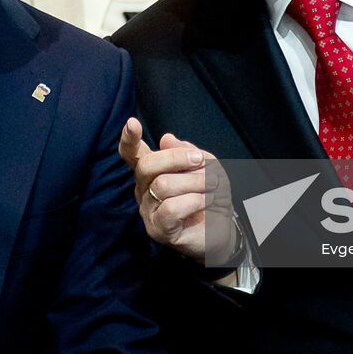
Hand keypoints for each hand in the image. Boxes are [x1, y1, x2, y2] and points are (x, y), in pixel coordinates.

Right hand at [119, 118, 239, 264]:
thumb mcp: (207, 166)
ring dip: (195, 182)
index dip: (129, 139)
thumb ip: (188, 151)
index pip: (132, 154)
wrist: (223, 229)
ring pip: (163, 185)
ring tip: (212, 186)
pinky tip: (206, 201)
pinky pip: (171, 208)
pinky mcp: (158, 229)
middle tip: (200, 161)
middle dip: (176, 158)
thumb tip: (166, 138)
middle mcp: (144, 189)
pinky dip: (194, 201)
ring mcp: (148, 210)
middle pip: (147, 165)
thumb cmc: (211, 194)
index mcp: (152, 170)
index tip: (132, 123)